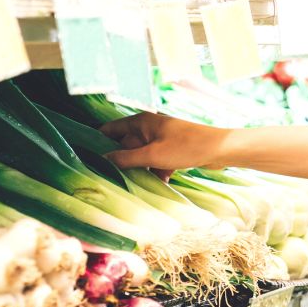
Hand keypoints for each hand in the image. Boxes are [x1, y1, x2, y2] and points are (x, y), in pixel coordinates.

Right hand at [99, 112, 230, 175]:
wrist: (220, 149)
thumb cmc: (186, 147)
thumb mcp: (152, 155)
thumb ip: (125, 158)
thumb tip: (102, 160)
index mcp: (141, 121)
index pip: (110, 130)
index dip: (98, 142)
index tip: (87, 158)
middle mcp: (149, 127)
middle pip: (125, 146)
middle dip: (121, 162)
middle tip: (110, 179)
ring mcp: (161, 139)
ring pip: (141, 156)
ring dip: (140, 170)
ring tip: (135, 184)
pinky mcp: (172, 150)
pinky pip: (157, 162)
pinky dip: (157, 171)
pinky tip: (161, 183)